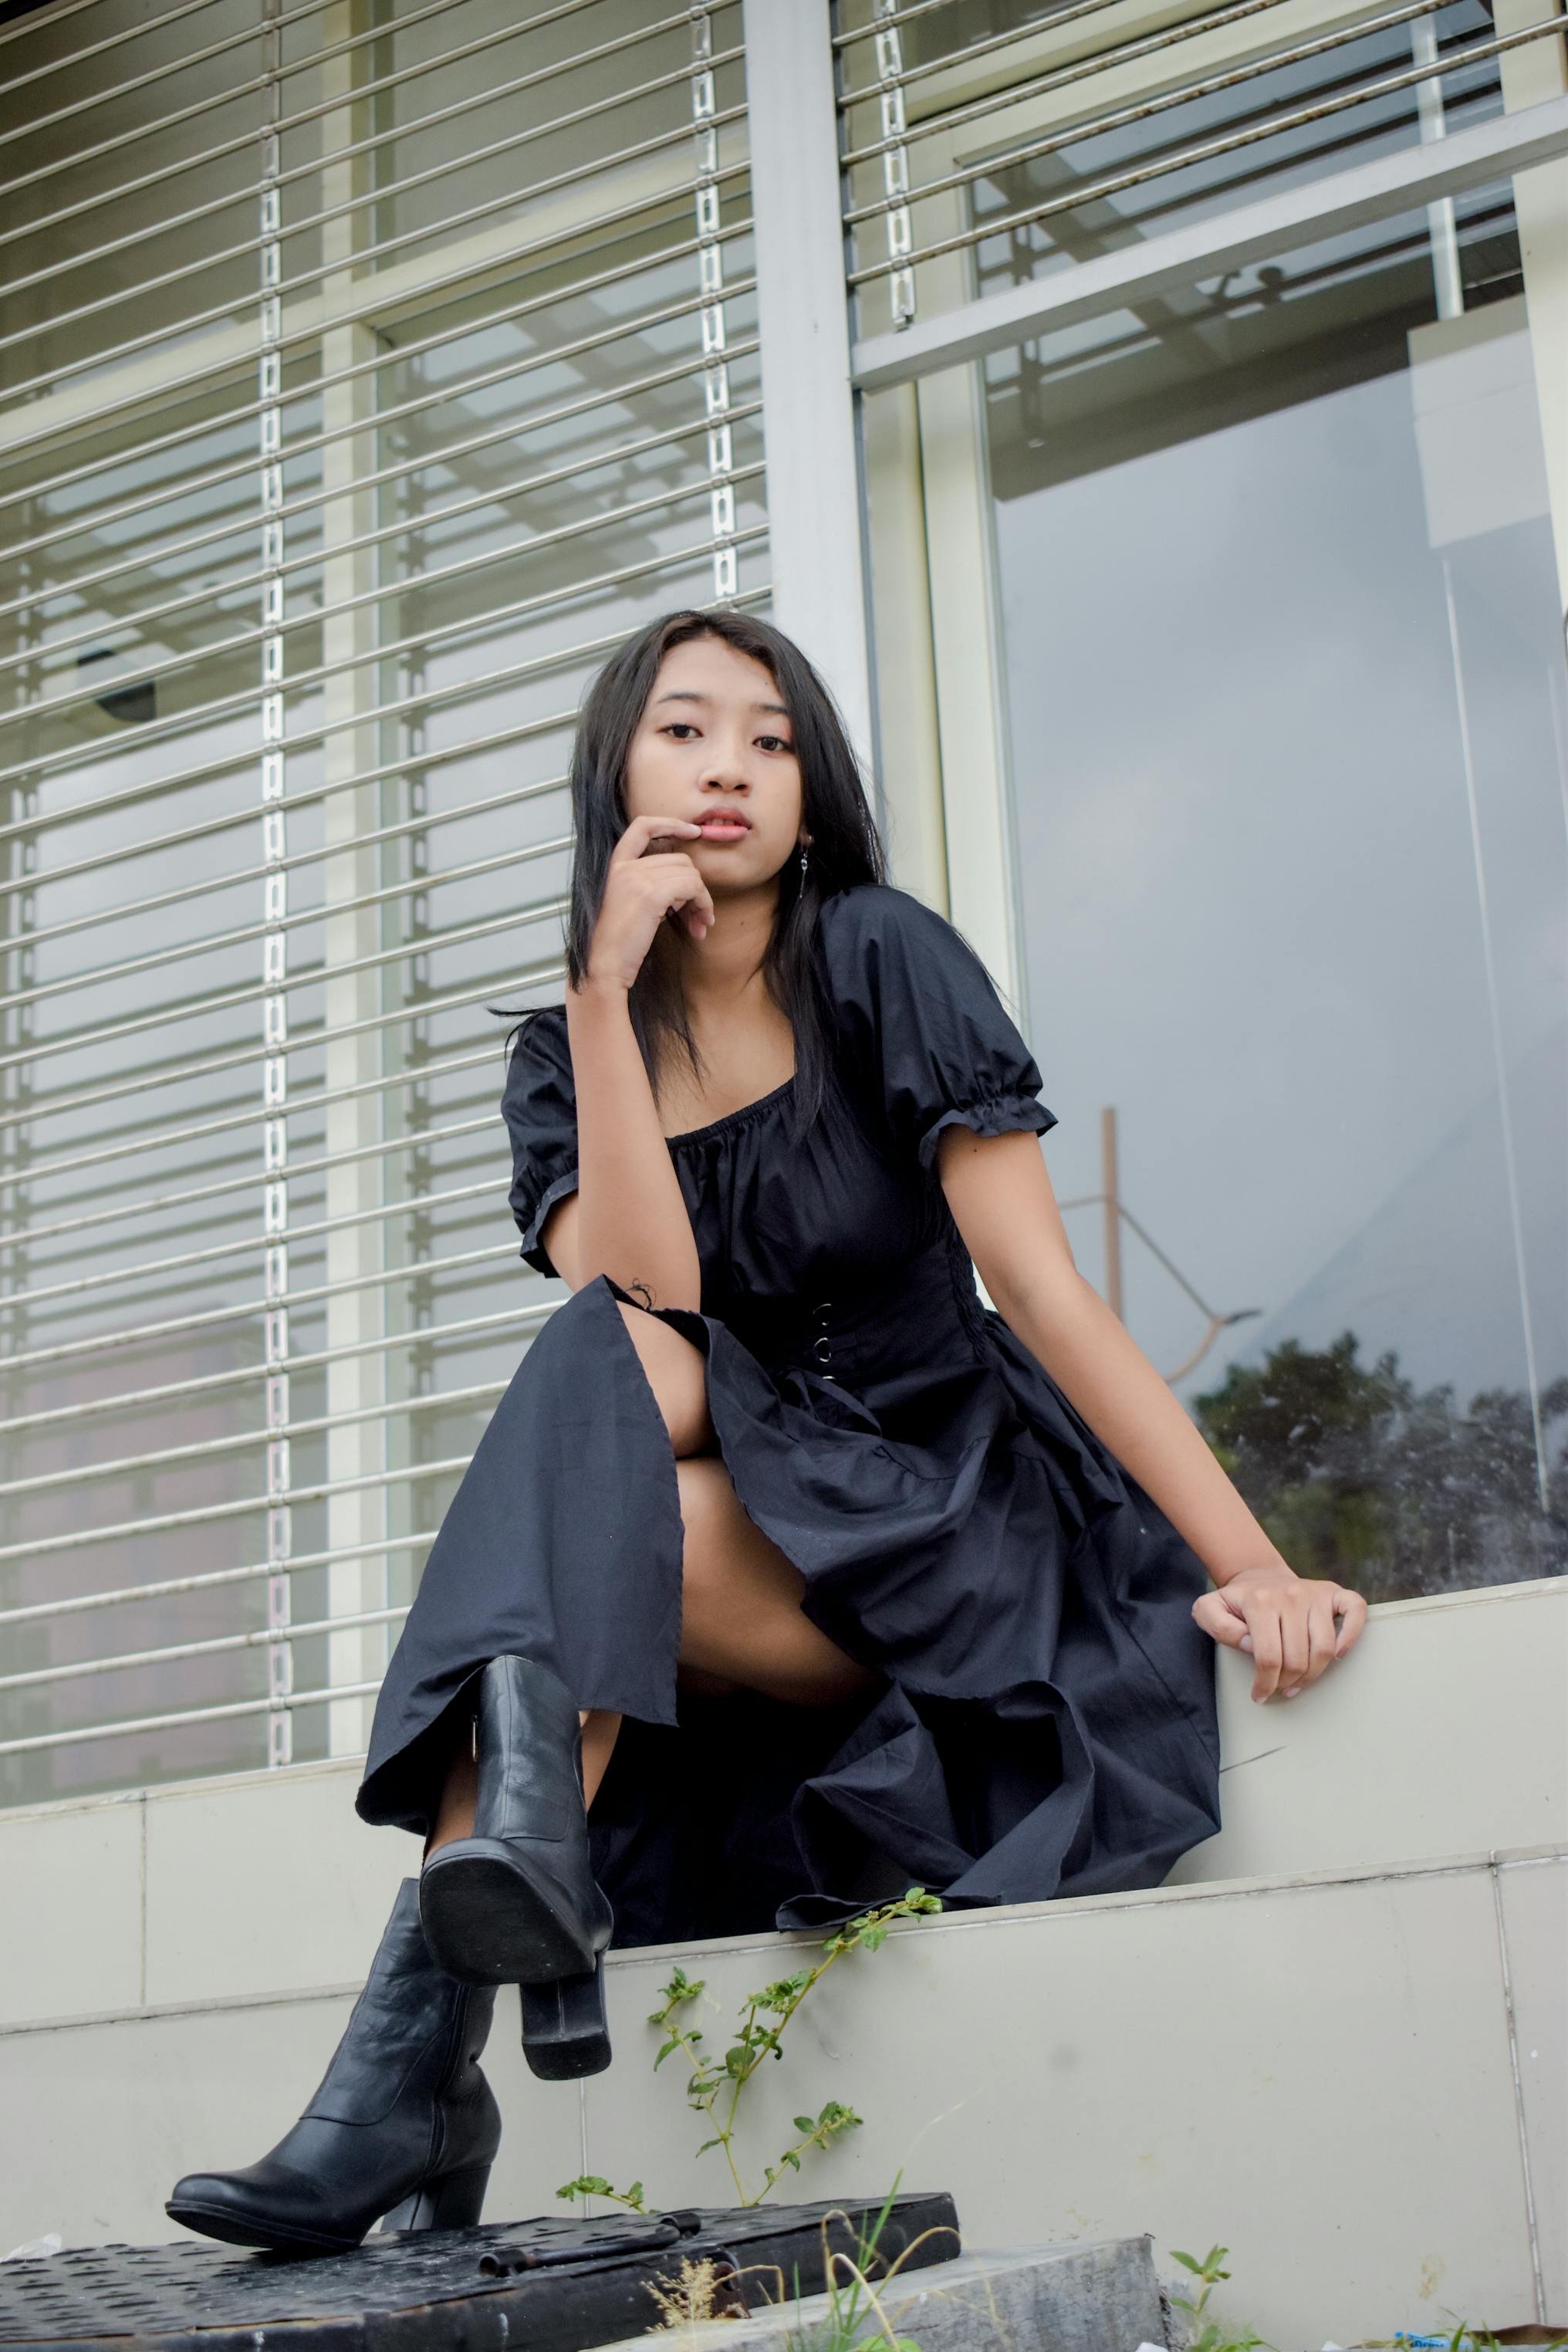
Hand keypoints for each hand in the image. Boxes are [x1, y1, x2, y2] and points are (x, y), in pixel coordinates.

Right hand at [584, 814, 715, 990]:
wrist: (603, 966)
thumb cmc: (617, 942)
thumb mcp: (628, 903)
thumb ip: (649, 883)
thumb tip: (687, 881)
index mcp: (615, 865)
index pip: (642, 827)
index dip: (670, 823)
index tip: (693, 831)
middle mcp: (625, 866)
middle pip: (680, 859)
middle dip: (695, 887)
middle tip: (700, 915)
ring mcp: (636, 878)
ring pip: (690, 875)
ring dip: (702, 901)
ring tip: (699, 924)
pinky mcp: (650, 895)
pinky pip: (692, 888)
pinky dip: (703, 905)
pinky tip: (699, 927)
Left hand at [1192, 1562, 1367, 1702]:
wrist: (1258, 1577)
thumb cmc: (1236, 1602)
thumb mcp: (1209, 1610)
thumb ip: (1219, 1627)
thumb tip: (1252, 1645)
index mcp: (1259, 1601)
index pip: (1268, 1657)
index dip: (1265, 1684)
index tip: (1260, 1695)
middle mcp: (1290, 1595)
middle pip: (1298, 1658)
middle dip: (1287, 1682)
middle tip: (1279, 1688)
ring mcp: (1314, 1593)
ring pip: (1325, 1648)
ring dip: (1313, 1674)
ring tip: (1298, 1681)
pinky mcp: (1334, 1593)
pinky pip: (1355, 1611)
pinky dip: (1351, 1636)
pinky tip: (1338, 1655)